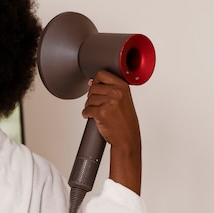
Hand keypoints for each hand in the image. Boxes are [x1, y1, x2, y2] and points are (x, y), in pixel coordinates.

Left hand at [83, 70, 141, 193]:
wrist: (127, 138)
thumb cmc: (125, 121)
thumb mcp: (122, 100)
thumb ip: (109, 89)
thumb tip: (91, 82)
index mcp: (122, 86)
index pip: (102, 74)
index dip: (96, 81)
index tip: (97, 88)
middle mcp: (116, 92)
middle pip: (93, 88)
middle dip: (92, 97)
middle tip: (97, 105)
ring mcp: (109, 102)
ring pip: (88, 100)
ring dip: (89, 107)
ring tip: (97, 112)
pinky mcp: (101, 113)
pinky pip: (86, 110)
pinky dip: (86, 115)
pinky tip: (92, 117)